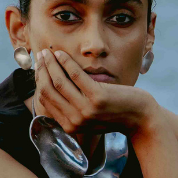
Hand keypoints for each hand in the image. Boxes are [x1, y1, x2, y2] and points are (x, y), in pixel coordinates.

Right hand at [34, 48, 159, 137]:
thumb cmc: (114, 114)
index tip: (39, 67)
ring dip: (51, 63)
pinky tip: (62, 53)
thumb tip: (53, 87)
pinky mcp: (97, 98)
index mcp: (70, 127)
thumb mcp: (89, 116)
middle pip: (49, 91)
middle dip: (42, 70)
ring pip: (59, 82)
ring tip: (48, 51)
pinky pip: (75, 75)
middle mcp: (75, 121)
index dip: (40, 81)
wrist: (139, 119)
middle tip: (40, 55)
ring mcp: (85, 110)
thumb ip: (72, 108)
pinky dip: (66, 62)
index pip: (46, 101)